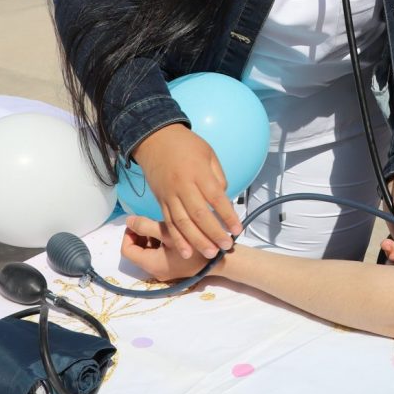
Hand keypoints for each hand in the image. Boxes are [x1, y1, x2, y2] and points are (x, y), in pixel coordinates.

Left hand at [121, 215, 214, 280]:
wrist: (221, 259)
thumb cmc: (195, 243)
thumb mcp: (169, 231)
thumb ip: (146, 226)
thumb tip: (129, 221)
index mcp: (151, 263)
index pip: (127, 250)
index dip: (128, 234)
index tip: (137, 222)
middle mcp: (155, 271)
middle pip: (137, 252)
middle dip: (140, 235)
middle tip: (149, 221)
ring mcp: (165, 271)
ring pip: (147, 253)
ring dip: (150, 238)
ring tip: (161, 225)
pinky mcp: (173, 268)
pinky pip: (158, 255)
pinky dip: (159, 244)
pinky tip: (171, 232)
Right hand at [132, 124, 240, 259]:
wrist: (155, 140)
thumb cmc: (186, 145)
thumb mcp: (208, 154)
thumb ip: (218, 177)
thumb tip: (224, 200)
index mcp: (198, 172)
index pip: (216, 198)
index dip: (227, 215)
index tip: (238, 229)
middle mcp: (182, 186)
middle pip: (199, 214)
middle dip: (214, 233)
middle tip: (227, 246)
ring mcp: (169, 195)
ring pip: (183, 223)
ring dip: (197, 241)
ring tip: (210, 254)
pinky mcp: (160, 201)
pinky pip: (169, 224)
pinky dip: (177, 239)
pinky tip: (186, 252)